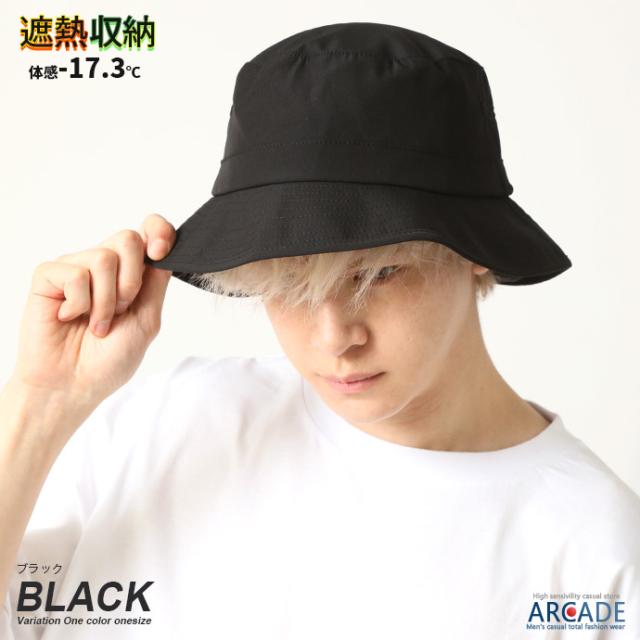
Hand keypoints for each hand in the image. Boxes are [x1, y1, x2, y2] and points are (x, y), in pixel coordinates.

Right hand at [9, 213, 175, 424]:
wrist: (73, 385)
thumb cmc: (109, 358)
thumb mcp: (147, 320)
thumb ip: (156, 282)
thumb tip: (163, 246)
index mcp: (130, 273)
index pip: (148, 232)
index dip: (158, 230)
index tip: (161, 250)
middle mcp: (103, 265)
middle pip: (128, 238)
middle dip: (132, 282)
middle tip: (121, 311)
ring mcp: (75, 267)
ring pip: (103, 257)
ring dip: (106, 301)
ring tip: (96, 324)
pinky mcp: (48, 276)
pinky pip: (74, 273)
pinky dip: (79, 303)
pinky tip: (69, 318)